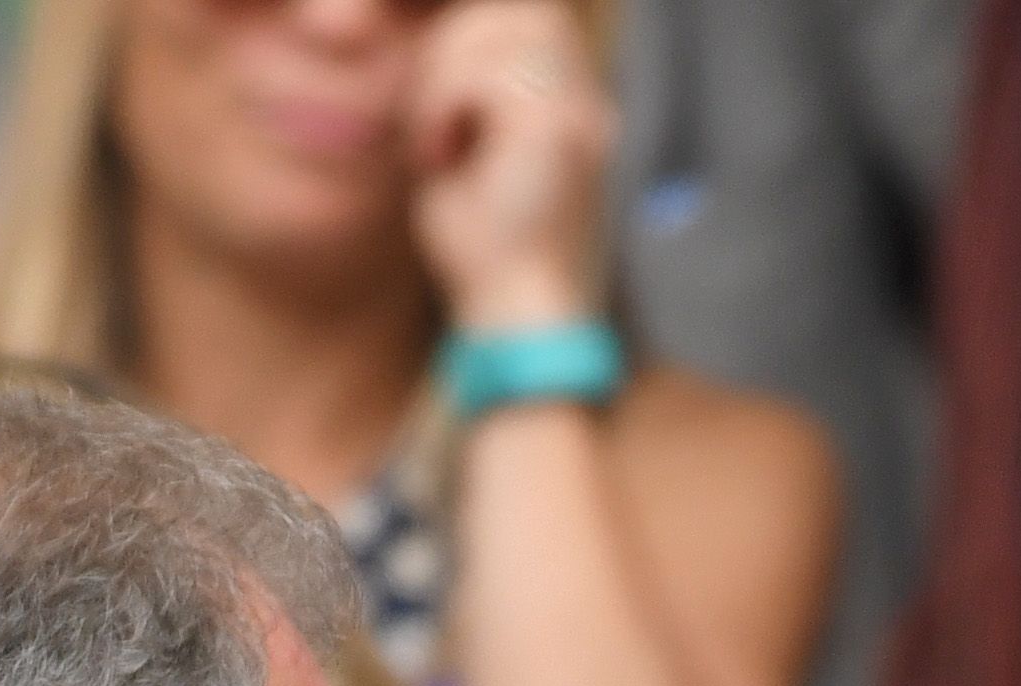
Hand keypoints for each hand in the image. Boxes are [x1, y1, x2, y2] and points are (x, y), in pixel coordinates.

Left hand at [409, 0, 613, 336]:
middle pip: (516, 14)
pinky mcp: (562, 131)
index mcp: (576, 108)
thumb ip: (467, 93)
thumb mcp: (467, 153)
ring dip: (445, 78)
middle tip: (429, 126)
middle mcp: (591, 103)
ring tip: (433, 142)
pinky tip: (439, 155)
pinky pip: (488, 71)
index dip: (467, 39)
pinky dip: (445, 103)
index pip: (526, 22)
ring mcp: (584, 114)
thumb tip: (438, 39)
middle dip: (451, 51)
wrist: (519, 319)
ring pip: (501, 30)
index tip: (436, 106)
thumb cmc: (487, 253)